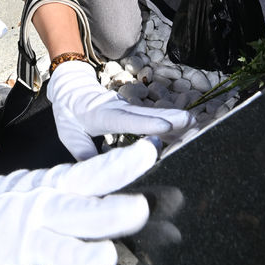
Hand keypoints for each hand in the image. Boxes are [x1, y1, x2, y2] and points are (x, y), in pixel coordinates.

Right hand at [0, 139, 157, 264]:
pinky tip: (105, 257)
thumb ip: (80, 207)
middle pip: (91, 181)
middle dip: (123, 170)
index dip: (124, 161)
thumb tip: (126, 214)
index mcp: (55, 183)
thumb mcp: (42, 199)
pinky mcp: (23, 246)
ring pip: (78, 214)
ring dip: (110, 211)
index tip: (155, 147)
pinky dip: (81, 253)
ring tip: (140, 209)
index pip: (94, 169)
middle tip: (155, 157)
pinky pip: (56, 250)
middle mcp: (49, 195)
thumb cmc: (3, 212)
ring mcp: (35, 219)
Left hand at [47, 60, 192, 159]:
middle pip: (146, 114)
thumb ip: (84, 153)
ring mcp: (128, 108)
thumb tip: (96, 177)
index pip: (125, 119)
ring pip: (153, 115)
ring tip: (196, 127)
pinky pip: (152, 118)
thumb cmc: (69, 112)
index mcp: (101, 113)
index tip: (165, 126)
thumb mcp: (69, 134)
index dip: (146, 124)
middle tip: (191, 123)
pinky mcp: (133, 112)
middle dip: (170, 119)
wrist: (71, 87)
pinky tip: (185, 132)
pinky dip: (169, 125)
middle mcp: (119, 108)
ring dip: (174, 121)